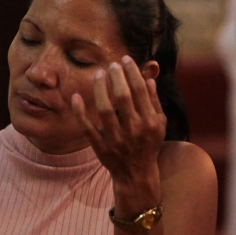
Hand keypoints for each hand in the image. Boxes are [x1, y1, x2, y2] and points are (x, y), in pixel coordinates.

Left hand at [72, 55, 165, 188]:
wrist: (136, 174)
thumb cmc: (149, 145)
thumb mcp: (159, 125)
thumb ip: (155, 102)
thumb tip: (149, 79)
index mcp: (149, 122)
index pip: (139, 91)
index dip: (132, 73)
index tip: (125, 60)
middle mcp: (133, 130)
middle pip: (123, 97)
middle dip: (117, 77)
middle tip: (112, 64)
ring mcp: (115, 139)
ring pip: (105, 109)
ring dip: (100, 89)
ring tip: (98, 74)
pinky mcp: (100, 146)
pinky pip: (87, 127)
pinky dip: (80, 112)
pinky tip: (76, 97)